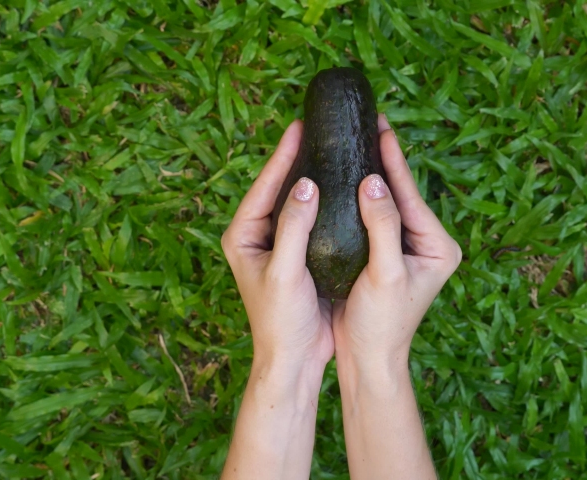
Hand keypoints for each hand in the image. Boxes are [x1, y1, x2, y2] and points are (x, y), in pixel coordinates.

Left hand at [221, 120, 333, 371]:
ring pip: (295, 202)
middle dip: (296, 159)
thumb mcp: (286, 272)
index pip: (263, 187)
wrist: (293, 360)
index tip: (299, 126)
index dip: (282, 156)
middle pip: (278, 188)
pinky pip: (312, 220)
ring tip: (329, 146)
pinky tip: (343, 186)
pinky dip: (325, 202)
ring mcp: (278, 246)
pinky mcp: (299, 256)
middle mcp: (257, 237)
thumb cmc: (282, 320)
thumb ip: (293, 227)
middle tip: (315, 127)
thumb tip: (305, 184)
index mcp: (243, 236)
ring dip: (311, 177)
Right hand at [332, 115, 458, 478]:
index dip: (395, 160)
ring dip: (372, 175)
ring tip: (358, 140)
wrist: (370, 361)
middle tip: (370, 121)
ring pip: (387, 203)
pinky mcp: (387, 256)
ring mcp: (407, 250)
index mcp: (438, 246)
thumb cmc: (382, 324)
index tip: (382, 126)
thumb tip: (375, 180)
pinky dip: (360, 198)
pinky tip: (346, 179)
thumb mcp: (386, 274)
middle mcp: (427, 244)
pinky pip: (374, 218)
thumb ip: (383, 226)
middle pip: (402, 194)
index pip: (412, 195)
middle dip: (385, 161)